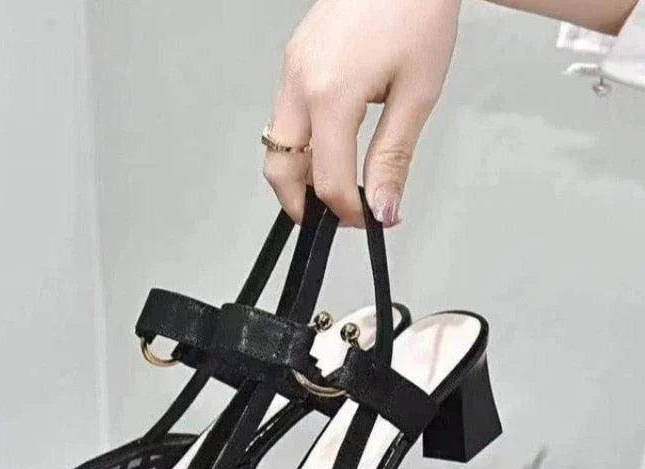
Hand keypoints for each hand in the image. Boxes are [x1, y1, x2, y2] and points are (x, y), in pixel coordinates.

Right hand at [264, 0, 459, 227]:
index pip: (328, 179)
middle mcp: (299, 83)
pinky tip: (330, 147)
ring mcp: (291, 70)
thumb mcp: (417, 92)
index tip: (369, 220)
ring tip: (334, 185)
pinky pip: (285, 117)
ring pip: (277, 144)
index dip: (348, 211)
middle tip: (332, 218)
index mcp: (331, 93)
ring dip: (299, 175)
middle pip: (281, 168)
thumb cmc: (416, 10)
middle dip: (301, 203)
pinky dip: (301, 144)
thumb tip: (383, 207)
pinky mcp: (294, 61)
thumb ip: (393, 157)